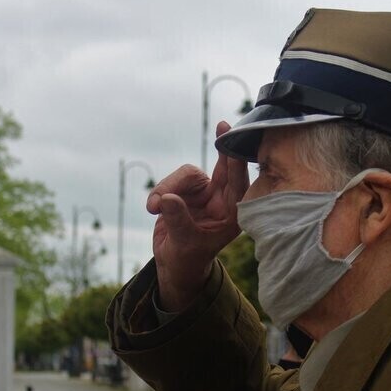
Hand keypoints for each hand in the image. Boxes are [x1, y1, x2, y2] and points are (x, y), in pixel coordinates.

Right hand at [147, 121, 248, 310]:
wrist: (174, 264)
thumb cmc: (187, 259)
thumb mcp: (184, 243)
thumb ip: (178, 220)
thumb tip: (166, 199)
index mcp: (232, 214)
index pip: (237, 182)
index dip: (235, 158)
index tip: (231, 135)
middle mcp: (222, 200)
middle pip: (217, 170)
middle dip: (213, 156)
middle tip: (222, 126)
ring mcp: (204, 194)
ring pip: (187, 175)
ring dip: (167, 187)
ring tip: (154, 208)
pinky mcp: (185, 192)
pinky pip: (171, 182)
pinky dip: (159, 192)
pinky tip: (153, 208)